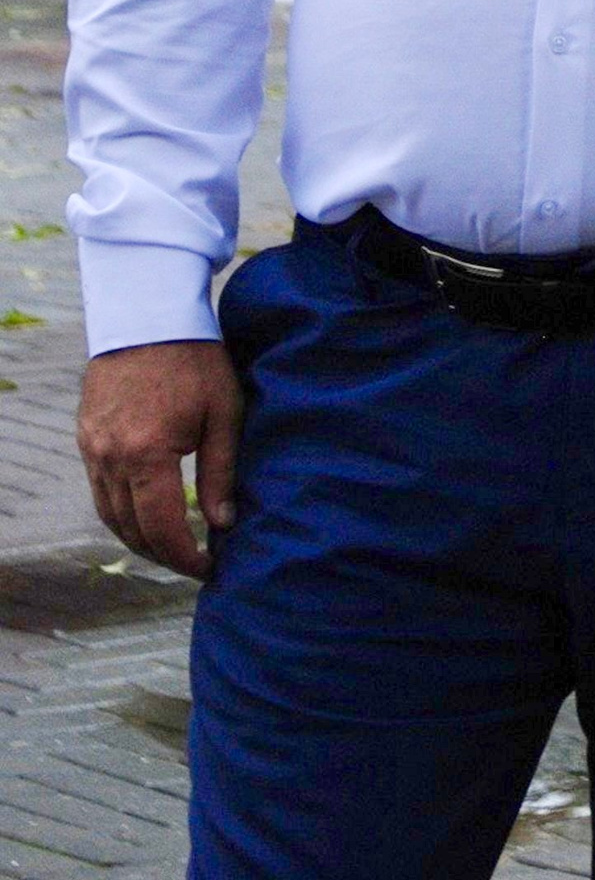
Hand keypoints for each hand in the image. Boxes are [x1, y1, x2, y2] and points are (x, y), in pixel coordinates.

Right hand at [77, 340, 243, 578]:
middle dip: (163, 555)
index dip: (185, 557)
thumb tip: (224, 523)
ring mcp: (92, 449)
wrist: (147, 311)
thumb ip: (221, 471)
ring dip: (138, 538)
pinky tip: (145, 513)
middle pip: (131, 530)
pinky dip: (121, 511)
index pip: (162, 529)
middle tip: (193, 562)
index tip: (209, 568)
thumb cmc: (194, 357)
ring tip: (171, 546)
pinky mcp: (85, 437)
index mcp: (146, 455)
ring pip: (109, 515)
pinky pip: (99, 491)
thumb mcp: (223, 411)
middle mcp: (110, 459)